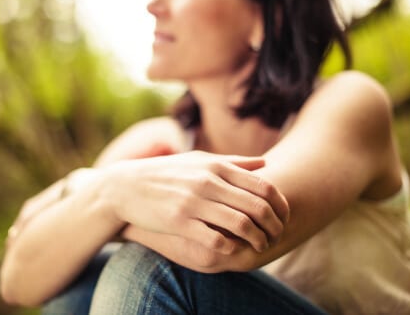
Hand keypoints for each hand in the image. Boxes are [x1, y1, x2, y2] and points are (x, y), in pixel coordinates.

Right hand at [99, 151, 288, 253]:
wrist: (126, 186)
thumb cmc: (167, 173)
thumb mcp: (199, 161)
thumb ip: (233, 163)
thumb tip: (265, 164)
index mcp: (216, 166)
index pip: (263, 185)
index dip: (281, 205)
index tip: (284, 217)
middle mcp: (208, 182)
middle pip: (257, 207)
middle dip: (274, 226)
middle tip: (276, 235)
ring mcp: (193, 202)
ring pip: (241, 225)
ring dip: (258, 240)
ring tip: (261, 246)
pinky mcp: (179, 222)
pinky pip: (215, 239)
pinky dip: (231, 247)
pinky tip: (233, 248)